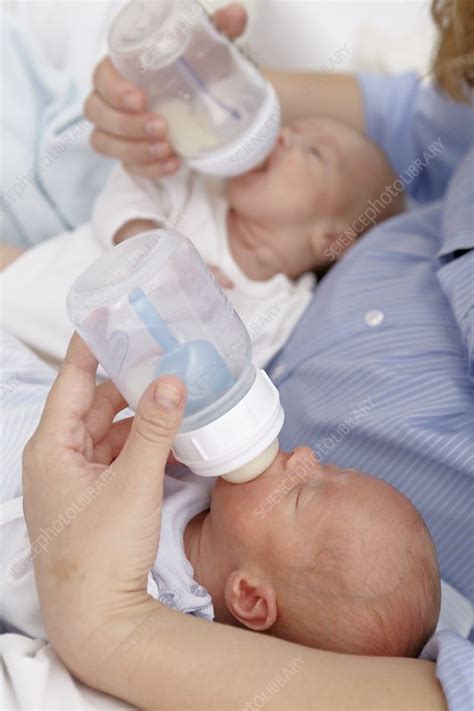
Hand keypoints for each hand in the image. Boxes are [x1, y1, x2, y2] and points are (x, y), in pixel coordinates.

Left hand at [22, 334, 185, 676]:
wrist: (96, 620)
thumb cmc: (101, 552)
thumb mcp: (134, 483)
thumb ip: (155, 429)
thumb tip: (172, 380)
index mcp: (52, 446)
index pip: (72, 379)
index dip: (92, 345)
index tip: (111, 314)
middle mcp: (58, 457)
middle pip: (96, 404)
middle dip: (130, 383)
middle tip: (165, 357)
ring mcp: (75, 479)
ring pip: (111, 431)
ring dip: (142, 418)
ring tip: (177, 398)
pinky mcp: (93, 497)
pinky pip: (118, 458)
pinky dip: (143, 447)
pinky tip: (171, 441)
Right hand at [85, 3, 246, 177]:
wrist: (202, 104)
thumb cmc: (194, 72)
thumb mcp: (207, 51)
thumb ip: (217, 30)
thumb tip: (236, 14)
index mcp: (121, 70)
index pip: (100, 78)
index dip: (114, 91)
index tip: (141, 99)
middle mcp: (112, 100)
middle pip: (96, 113)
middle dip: (126, 125)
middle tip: (161, 127)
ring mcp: (117, 130)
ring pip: (103, 143)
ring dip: (134, 149)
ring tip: (167, 148)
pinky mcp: (130, 154)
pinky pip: (127, 167)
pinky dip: (149, 169)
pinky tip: (173, 164)